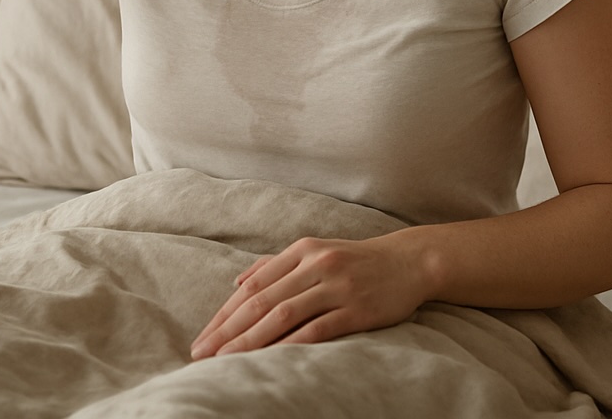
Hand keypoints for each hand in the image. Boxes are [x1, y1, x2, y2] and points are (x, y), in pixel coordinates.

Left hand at [190, 235, 429, 358]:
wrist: (410, 261)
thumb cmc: (358, 261)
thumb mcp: (317, 252)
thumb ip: (277, 265)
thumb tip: (238, 281)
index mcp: (302, 250)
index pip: (253, 285)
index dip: (225, 313)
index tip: (203, 337)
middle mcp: (316, 264)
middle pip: (261, 300)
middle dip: (227, 330)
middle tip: (201, 354)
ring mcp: (336, 286)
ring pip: (283, 315)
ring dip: (250, 340)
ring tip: (225, 361)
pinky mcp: (356, 309)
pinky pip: (317, 329)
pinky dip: (289, 344)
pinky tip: (270, 360)